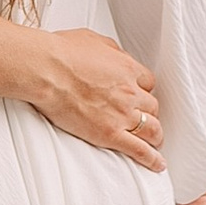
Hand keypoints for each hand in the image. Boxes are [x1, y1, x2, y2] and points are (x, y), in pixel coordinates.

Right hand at [29, 29, 162, 169]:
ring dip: (155, 135)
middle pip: (152, 106)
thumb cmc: (63, 53)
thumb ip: (111, 50)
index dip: (143, 90)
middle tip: (144, 118)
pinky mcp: (110, 134)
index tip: (138, 95)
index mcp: (127, 68)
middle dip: (149, 112)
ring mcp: (122, 114)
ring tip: (154, 141)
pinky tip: (157, 164)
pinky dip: (151, 159)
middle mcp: (130, 92)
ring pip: (152, 128)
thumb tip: (116, 56)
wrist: (48, 71)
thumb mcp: (93, 40)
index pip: (148, 83)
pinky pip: (139, 149)